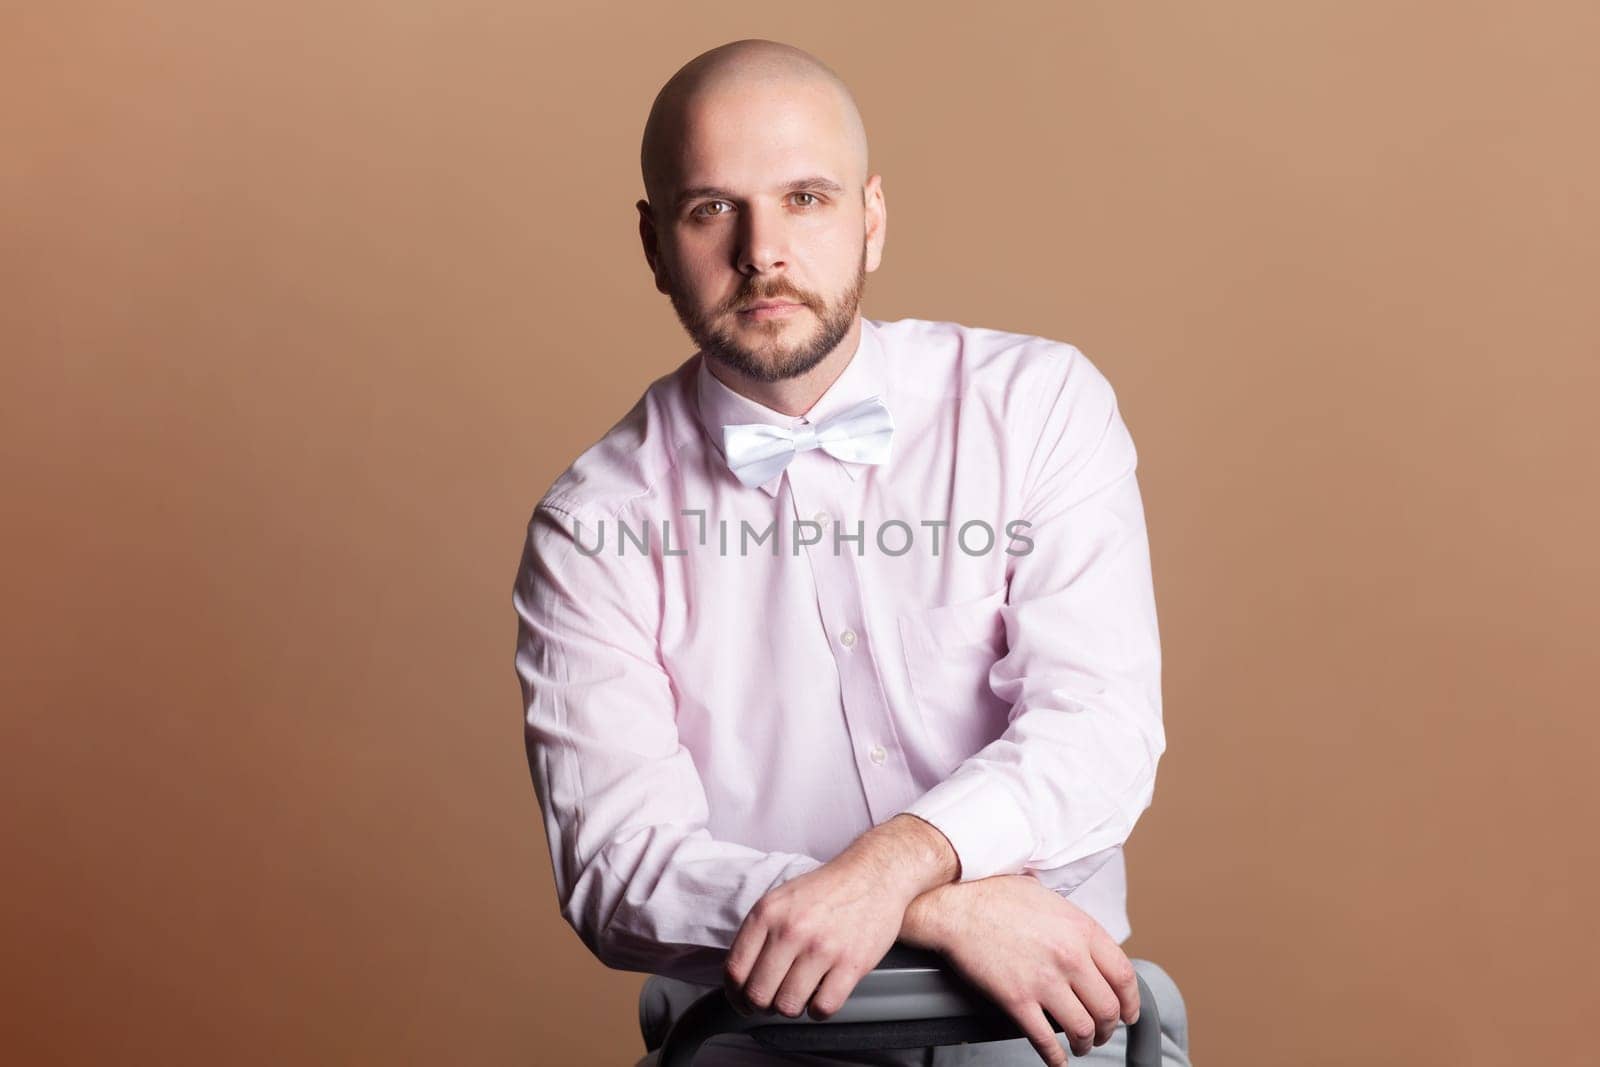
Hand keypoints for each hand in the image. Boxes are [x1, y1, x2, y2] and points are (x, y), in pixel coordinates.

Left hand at [723, 819, 949, 1021]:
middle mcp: (791, 930)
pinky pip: (823, 1008)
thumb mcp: (781, 898)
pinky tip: (822, 996)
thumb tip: (741, 975)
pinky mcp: (851, 964)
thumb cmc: (828, 889)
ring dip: (791, 1008)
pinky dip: (819, 1010)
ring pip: (788, 1006)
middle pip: (758, 994)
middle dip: (761, 1006)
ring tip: (799, 996)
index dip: (735, 995)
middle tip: (772, 1002)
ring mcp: (822, 948)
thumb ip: (759, 932)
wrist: (874, 874)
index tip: (743, 1001)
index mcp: (768, 913)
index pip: (734, 970)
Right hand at [905, 874, 1139, 1064]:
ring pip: (1082, 1028)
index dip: (1131, 1002)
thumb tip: (1087, 943)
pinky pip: (1045, 1039)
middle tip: (1103, 1032)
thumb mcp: (1047, 897)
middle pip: (1108, 1008)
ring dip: (1086, 1044)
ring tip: (1080, 1046)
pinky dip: (1055, 1057)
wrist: (954, 906)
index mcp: (1081, 929)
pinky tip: (1056, 1059)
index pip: (1124, 976)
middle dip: (1109, 1028)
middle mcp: (1069, 957)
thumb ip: (1073, 923)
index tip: (1128, 1012)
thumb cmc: (995, 896)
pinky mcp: (1017, 1000)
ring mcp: (1044, 981)